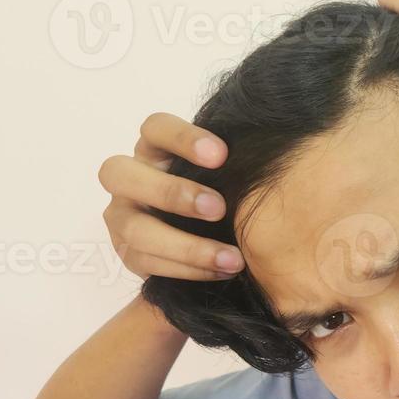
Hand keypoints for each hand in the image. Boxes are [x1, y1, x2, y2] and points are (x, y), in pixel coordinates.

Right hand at [98, 112, 244, 280]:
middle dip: (171, 192)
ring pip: (135, 229)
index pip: (154, 128)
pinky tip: (223, 270)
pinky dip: (189, 269)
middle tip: (219, 209)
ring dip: (187, 246)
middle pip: (120, 173)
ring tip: (233, 258)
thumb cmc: (221, 190)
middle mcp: (128, 179)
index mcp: (154, 148)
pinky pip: (147, 263)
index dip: (182, 138)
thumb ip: (233, 164)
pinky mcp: (127, 252)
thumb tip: (278, 152)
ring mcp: (122, 216)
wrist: (211, 233)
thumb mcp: (225, 173)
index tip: (221, 154)